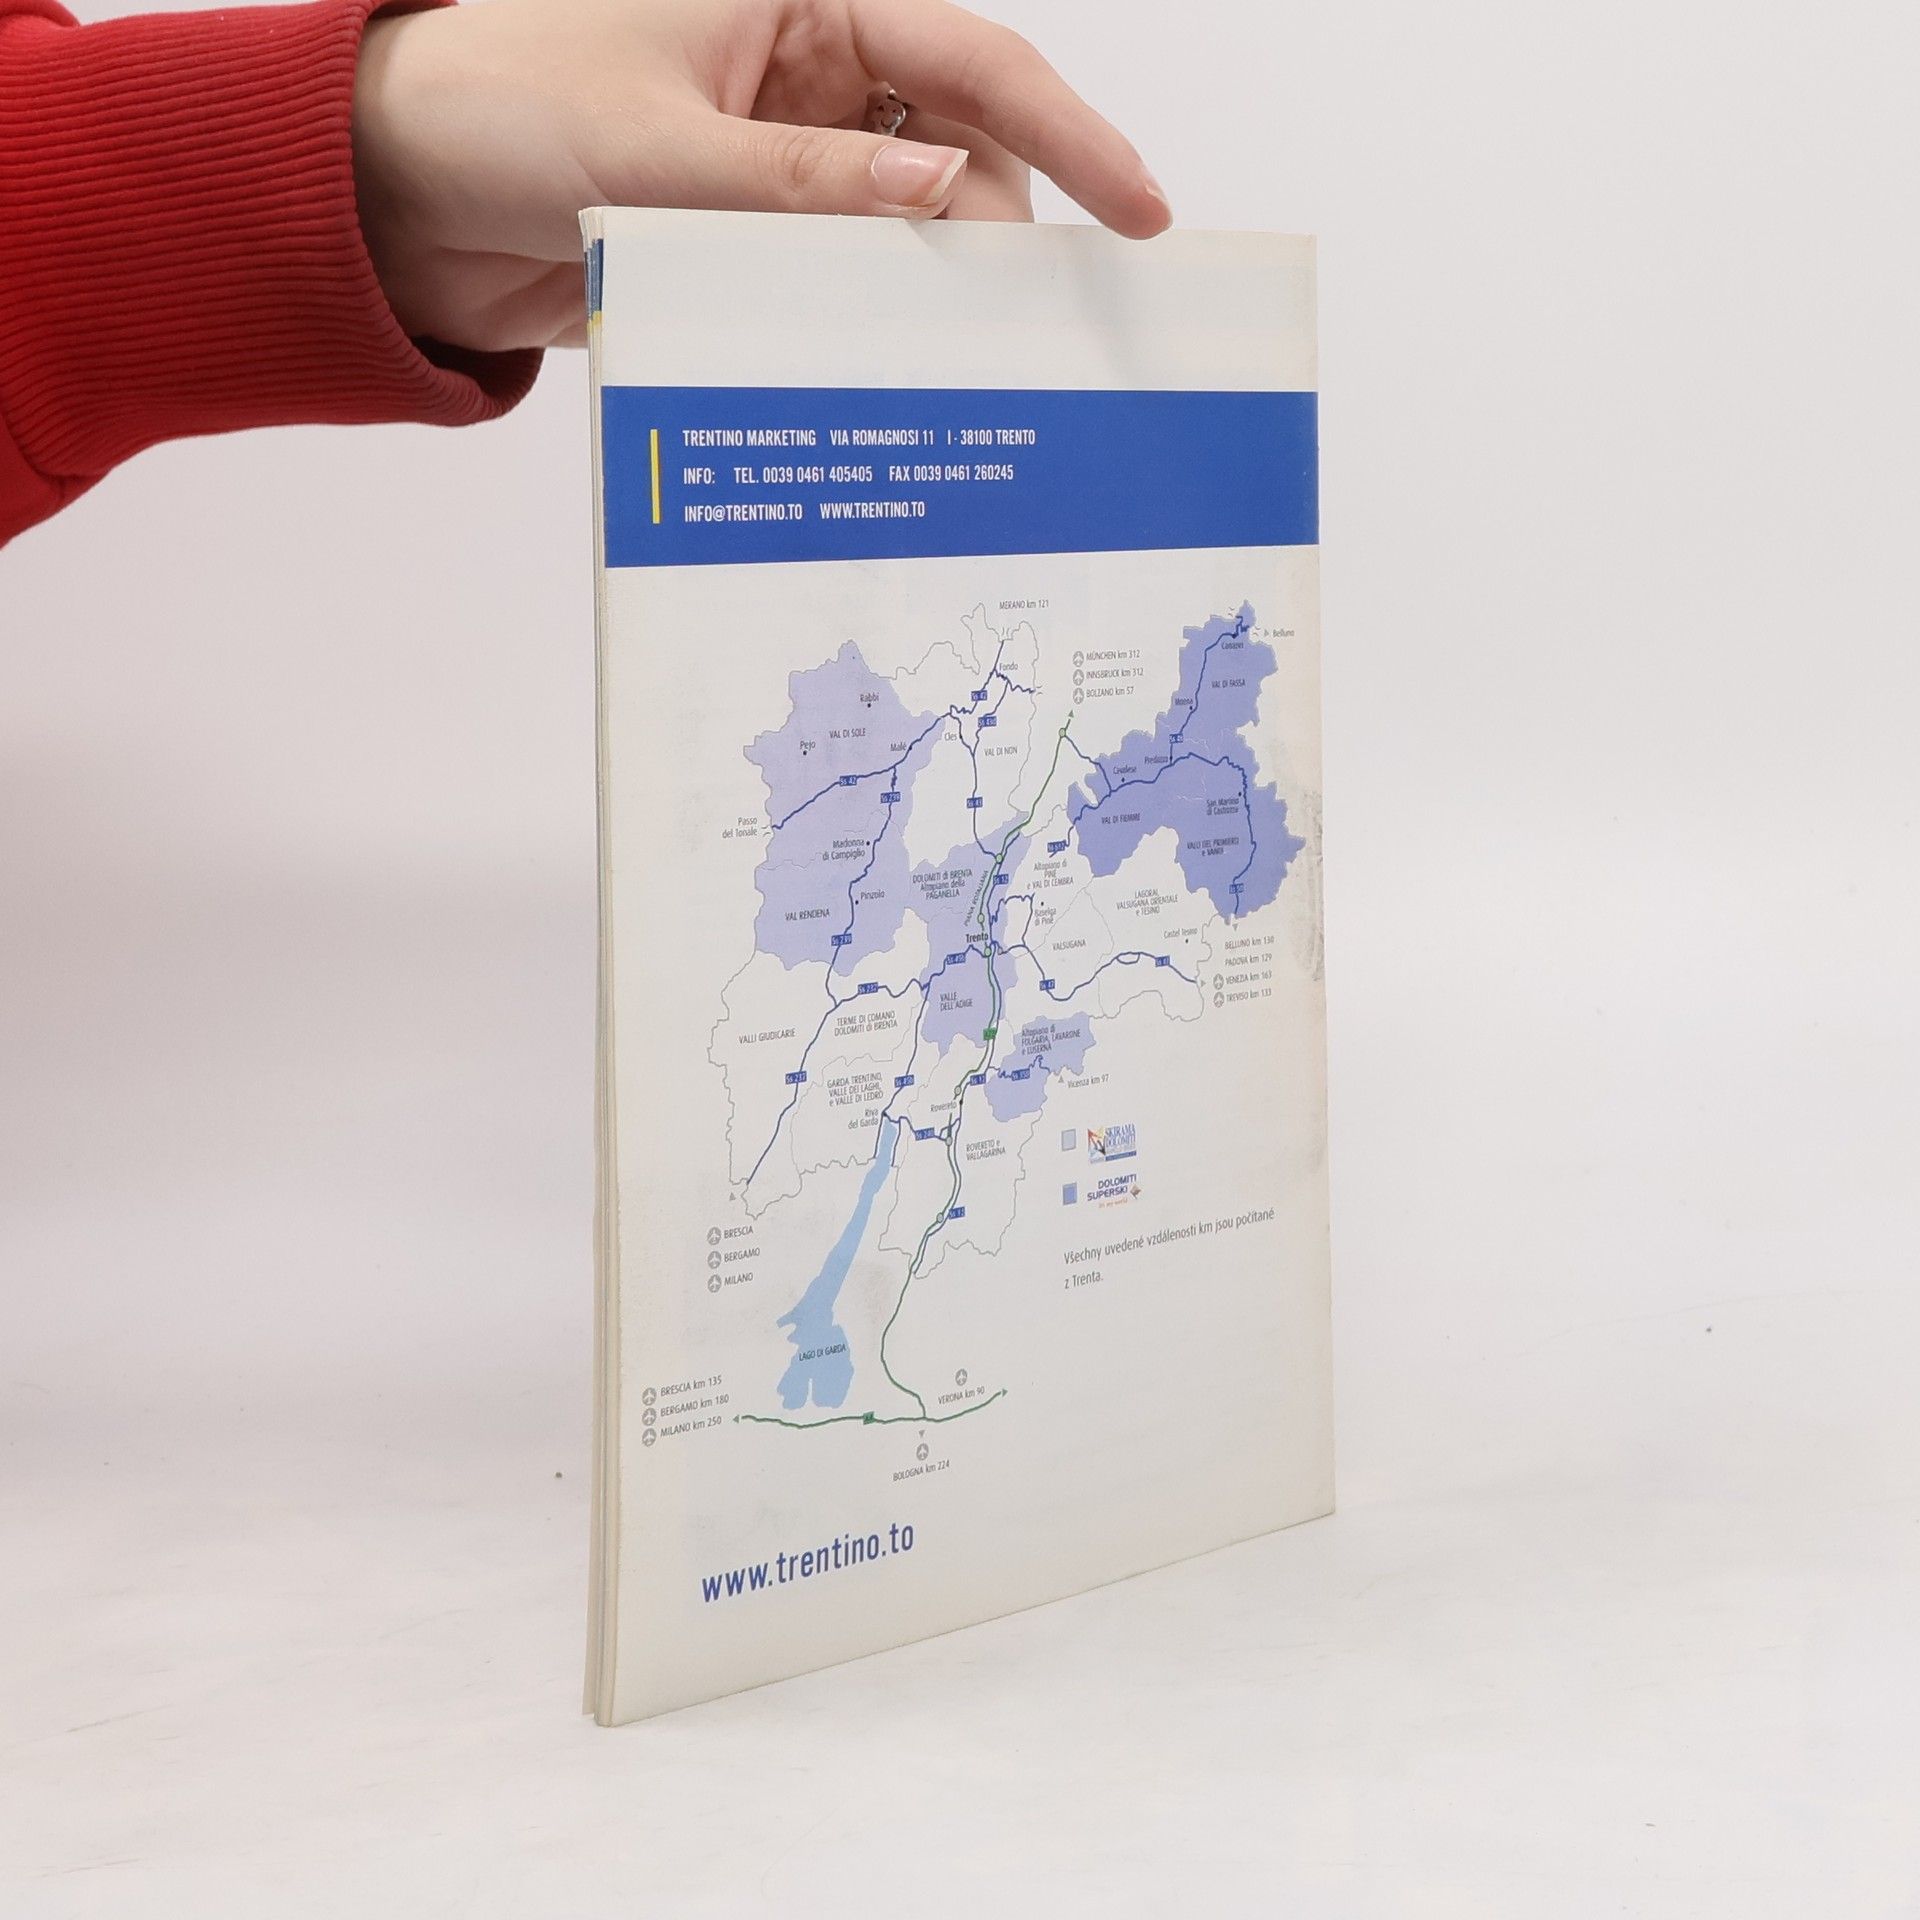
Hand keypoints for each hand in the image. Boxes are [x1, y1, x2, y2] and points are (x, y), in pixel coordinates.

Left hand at [351, 0, 1171, 352]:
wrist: (396, 200)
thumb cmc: (500, 114)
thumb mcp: (657, 146)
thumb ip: (802, 181)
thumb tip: (948, 194)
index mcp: (799, 0)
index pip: (969, 58)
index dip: (1068, 132)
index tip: (1140, 210)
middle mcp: (808, 72)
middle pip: (962, 148)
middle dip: (997, 232)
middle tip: (1014, 326)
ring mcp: (785, 157)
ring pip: (911, 224)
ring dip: (931, 287)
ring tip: (950, 359)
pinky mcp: (754, 233)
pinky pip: (843, 275)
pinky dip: (869, 319)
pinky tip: (883, 367)